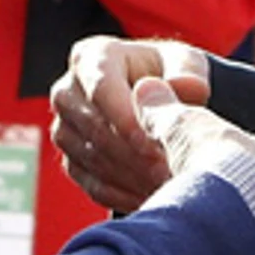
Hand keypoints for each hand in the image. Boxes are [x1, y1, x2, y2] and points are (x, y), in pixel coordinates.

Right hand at [51, 37, 210, 212]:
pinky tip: (154, 198)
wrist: (160, 100)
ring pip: (89, 158)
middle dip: (133, 152)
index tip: (156, 143)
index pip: (100, 88)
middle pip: (92, 127)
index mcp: (92, 56)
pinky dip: (124, 194)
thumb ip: (189, 74)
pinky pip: (91, 184)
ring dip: (130, 176)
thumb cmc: (173, 74)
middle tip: (170, 171)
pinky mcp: (71, 160)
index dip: (127, 118)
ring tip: (168, 186)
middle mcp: (68, 90)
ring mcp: (65, 127)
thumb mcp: (187, 65)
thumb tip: (184, 87)